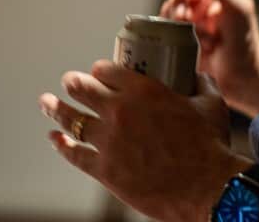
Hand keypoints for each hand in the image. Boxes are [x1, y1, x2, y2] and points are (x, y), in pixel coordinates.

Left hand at [39, 62, 240, 221]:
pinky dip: (61, 144)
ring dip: (56, 108)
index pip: (105, 70)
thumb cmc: (211, 146)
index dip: (99, 70)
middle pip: (81, 89)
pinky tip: (54, 138)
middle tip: (68, 83)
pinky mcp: (105, 170)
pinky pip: (74, 154)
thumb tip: (196, 74)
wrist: (208, 189)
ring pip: (71, 119)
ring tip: (46, 102)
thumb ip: (201, 84)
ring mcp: (108, 141)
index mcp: (142, 90)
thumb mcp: (211, 104)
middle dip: (72, 83)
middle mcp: (119, 110)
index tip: (97, 73)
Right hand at [160, 0, 258, 112]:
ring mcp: (189, 28)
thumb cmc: (245, 40)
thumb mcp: (236, 5)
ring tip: (194, 39)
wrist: (245, 77)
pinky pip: (164, 38)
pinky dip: (172, 43)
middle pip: (171, 0)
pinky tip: (190, 50)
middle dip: (175, 11)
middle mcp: (198, 9)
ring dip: (176, 29)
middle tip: (184, 23)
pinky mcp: (181, 47)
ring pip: (165, 18)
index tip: (187, 8)